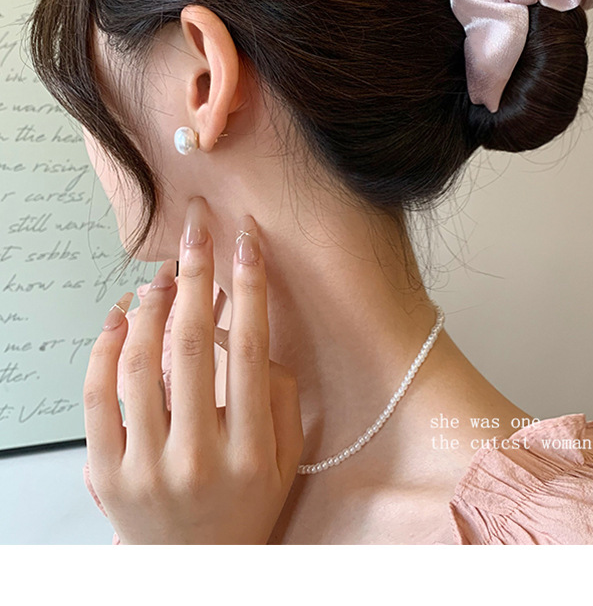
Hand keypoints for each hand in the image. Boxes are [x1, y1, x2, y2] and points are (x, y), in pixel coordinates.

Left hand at [83, 196, 303, 543]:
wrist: (191, 572)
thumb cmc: (243, 507)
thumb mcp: (287, 460)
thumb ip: (281, 397)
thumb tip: (249, 334)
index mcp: (250, 453)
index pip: (251, 351)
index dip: (250, 287)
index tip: (247, 240)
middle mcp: (197, 459)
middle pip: (193, 346)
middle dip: (196, 274)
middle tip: (197, 229)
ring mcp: (145, 468)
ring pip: (140, 365)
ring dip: (151, 305)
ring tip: (163, 273)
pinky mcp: (104, 474)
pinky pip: (97, 396)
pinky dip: (105, 347)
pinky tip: (120, 315)